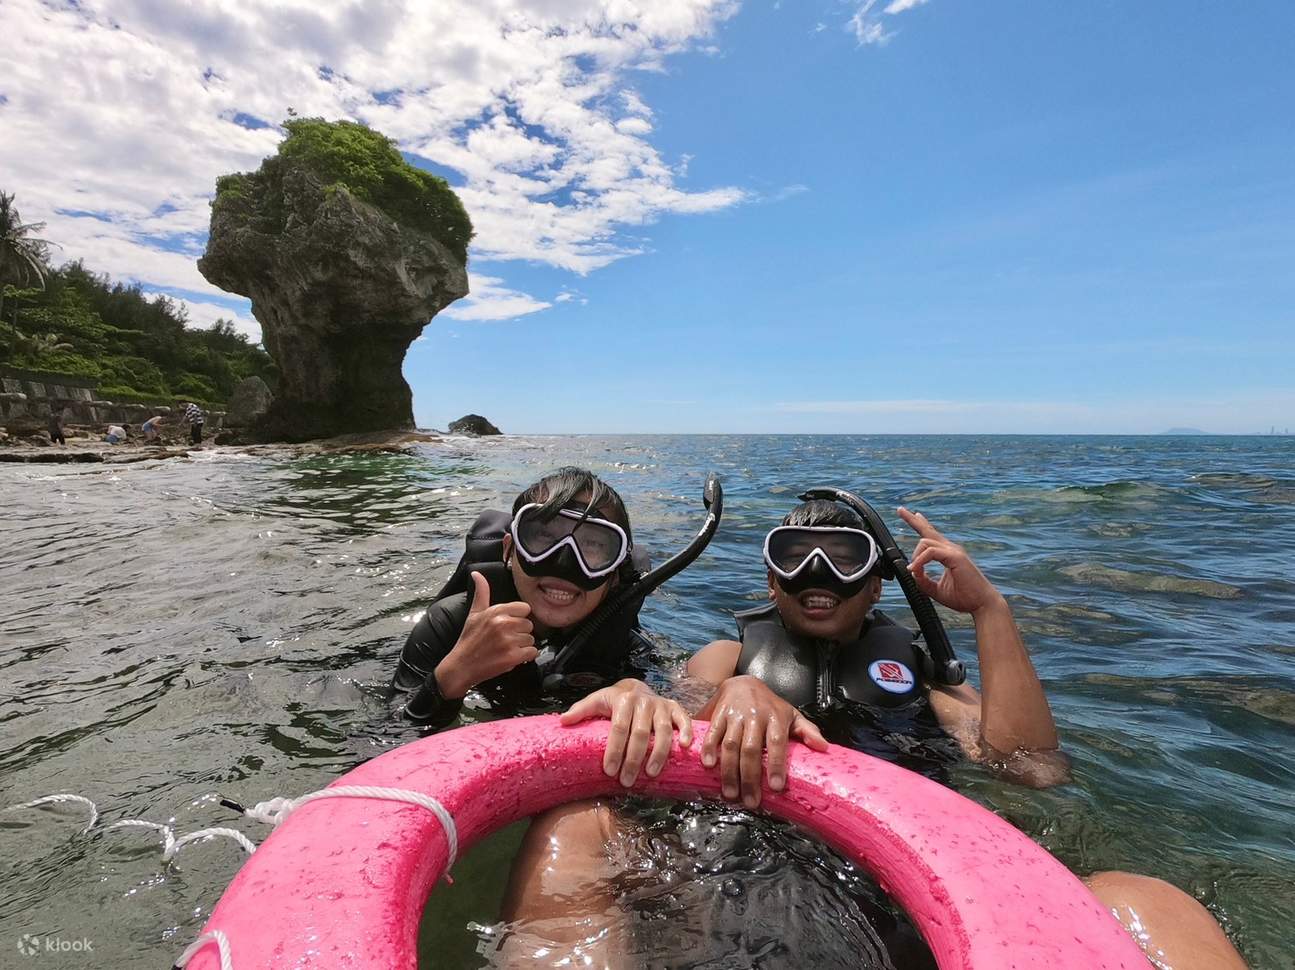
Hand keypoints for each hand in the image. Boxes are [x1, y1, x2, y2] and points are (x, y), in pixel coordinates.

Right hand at [435, 571, 536, 697]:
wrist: (461, 666)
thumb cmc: (469, 640)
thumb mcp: (474, 613)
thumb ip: (481, 592)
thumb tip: (476, 574)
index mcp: (496, 611)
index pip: (524, 608)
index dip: (518, 618)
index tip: (510, 625)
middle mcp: (503, 624)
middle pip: (529, 624)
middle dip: (520, 633)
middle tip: (507, 639)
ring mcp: (508, 641)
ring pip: (531, 639)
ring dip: (523, 646)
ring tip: (507, 648)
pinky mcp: (513, 657)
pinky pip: (532, 652)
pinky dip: (526, 656)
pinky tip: (513, 656)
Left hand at [561, 679, 692, 786]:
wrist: (637, 687)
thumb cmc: (615, 701)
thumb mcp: (597, 701)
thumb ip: (582, 710)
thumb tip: (563, 720)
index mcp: (624, 700)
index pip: (618, 728)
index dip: (614, 750)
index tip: (609, 771)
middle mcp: (644, 701)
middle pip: (640, 733)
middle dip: (633, 759)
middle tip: (627, 781)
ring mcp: (661, 705)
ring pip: (663, 731)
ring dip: (658, 754)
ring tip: (651, 774)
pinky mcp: (675, 707)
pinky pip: (683, 719)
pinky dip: (685, 732)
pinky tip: (684, 747)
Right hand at [699, 675, 826, 808]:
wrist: (743, 681)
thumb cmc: (769, 704)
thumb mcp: (791, 713)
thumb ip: (807, 730)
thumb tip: (823, 747)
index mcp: (775, 717)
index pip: (777, 742)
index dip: (776, 764)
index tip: (775, 787)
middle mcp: (755, 715)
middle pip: (751, 749)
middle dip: (750, 778)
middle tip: (751, 801)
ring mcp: (735, 715)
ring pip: (731, 744)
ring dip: (729, 771)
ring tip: (731, 794)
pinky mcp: (719, 714)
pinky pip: (713, 732)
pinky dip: (710, 749)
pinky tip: (709, 765)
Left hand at [898, 507, 1004, 615]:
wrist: (982, 604)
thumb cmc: (964, 597)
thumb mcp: (937, 590)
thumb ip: (923, 581)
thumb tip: (912, 572)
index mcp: (948, 554)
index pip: (931, 536)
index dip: (921, 524)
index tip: (913, 515)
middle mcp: (951, 549)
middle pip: (928, 530)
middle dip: (913, 519)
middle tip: (900, 509)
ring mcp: (954, 551)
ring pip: (925, 542)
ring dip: (915, 556)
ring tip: (914, 570)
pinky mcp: (956, 557)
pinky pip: (930, 552)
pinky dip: (920, 560)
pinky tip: (916, 569)